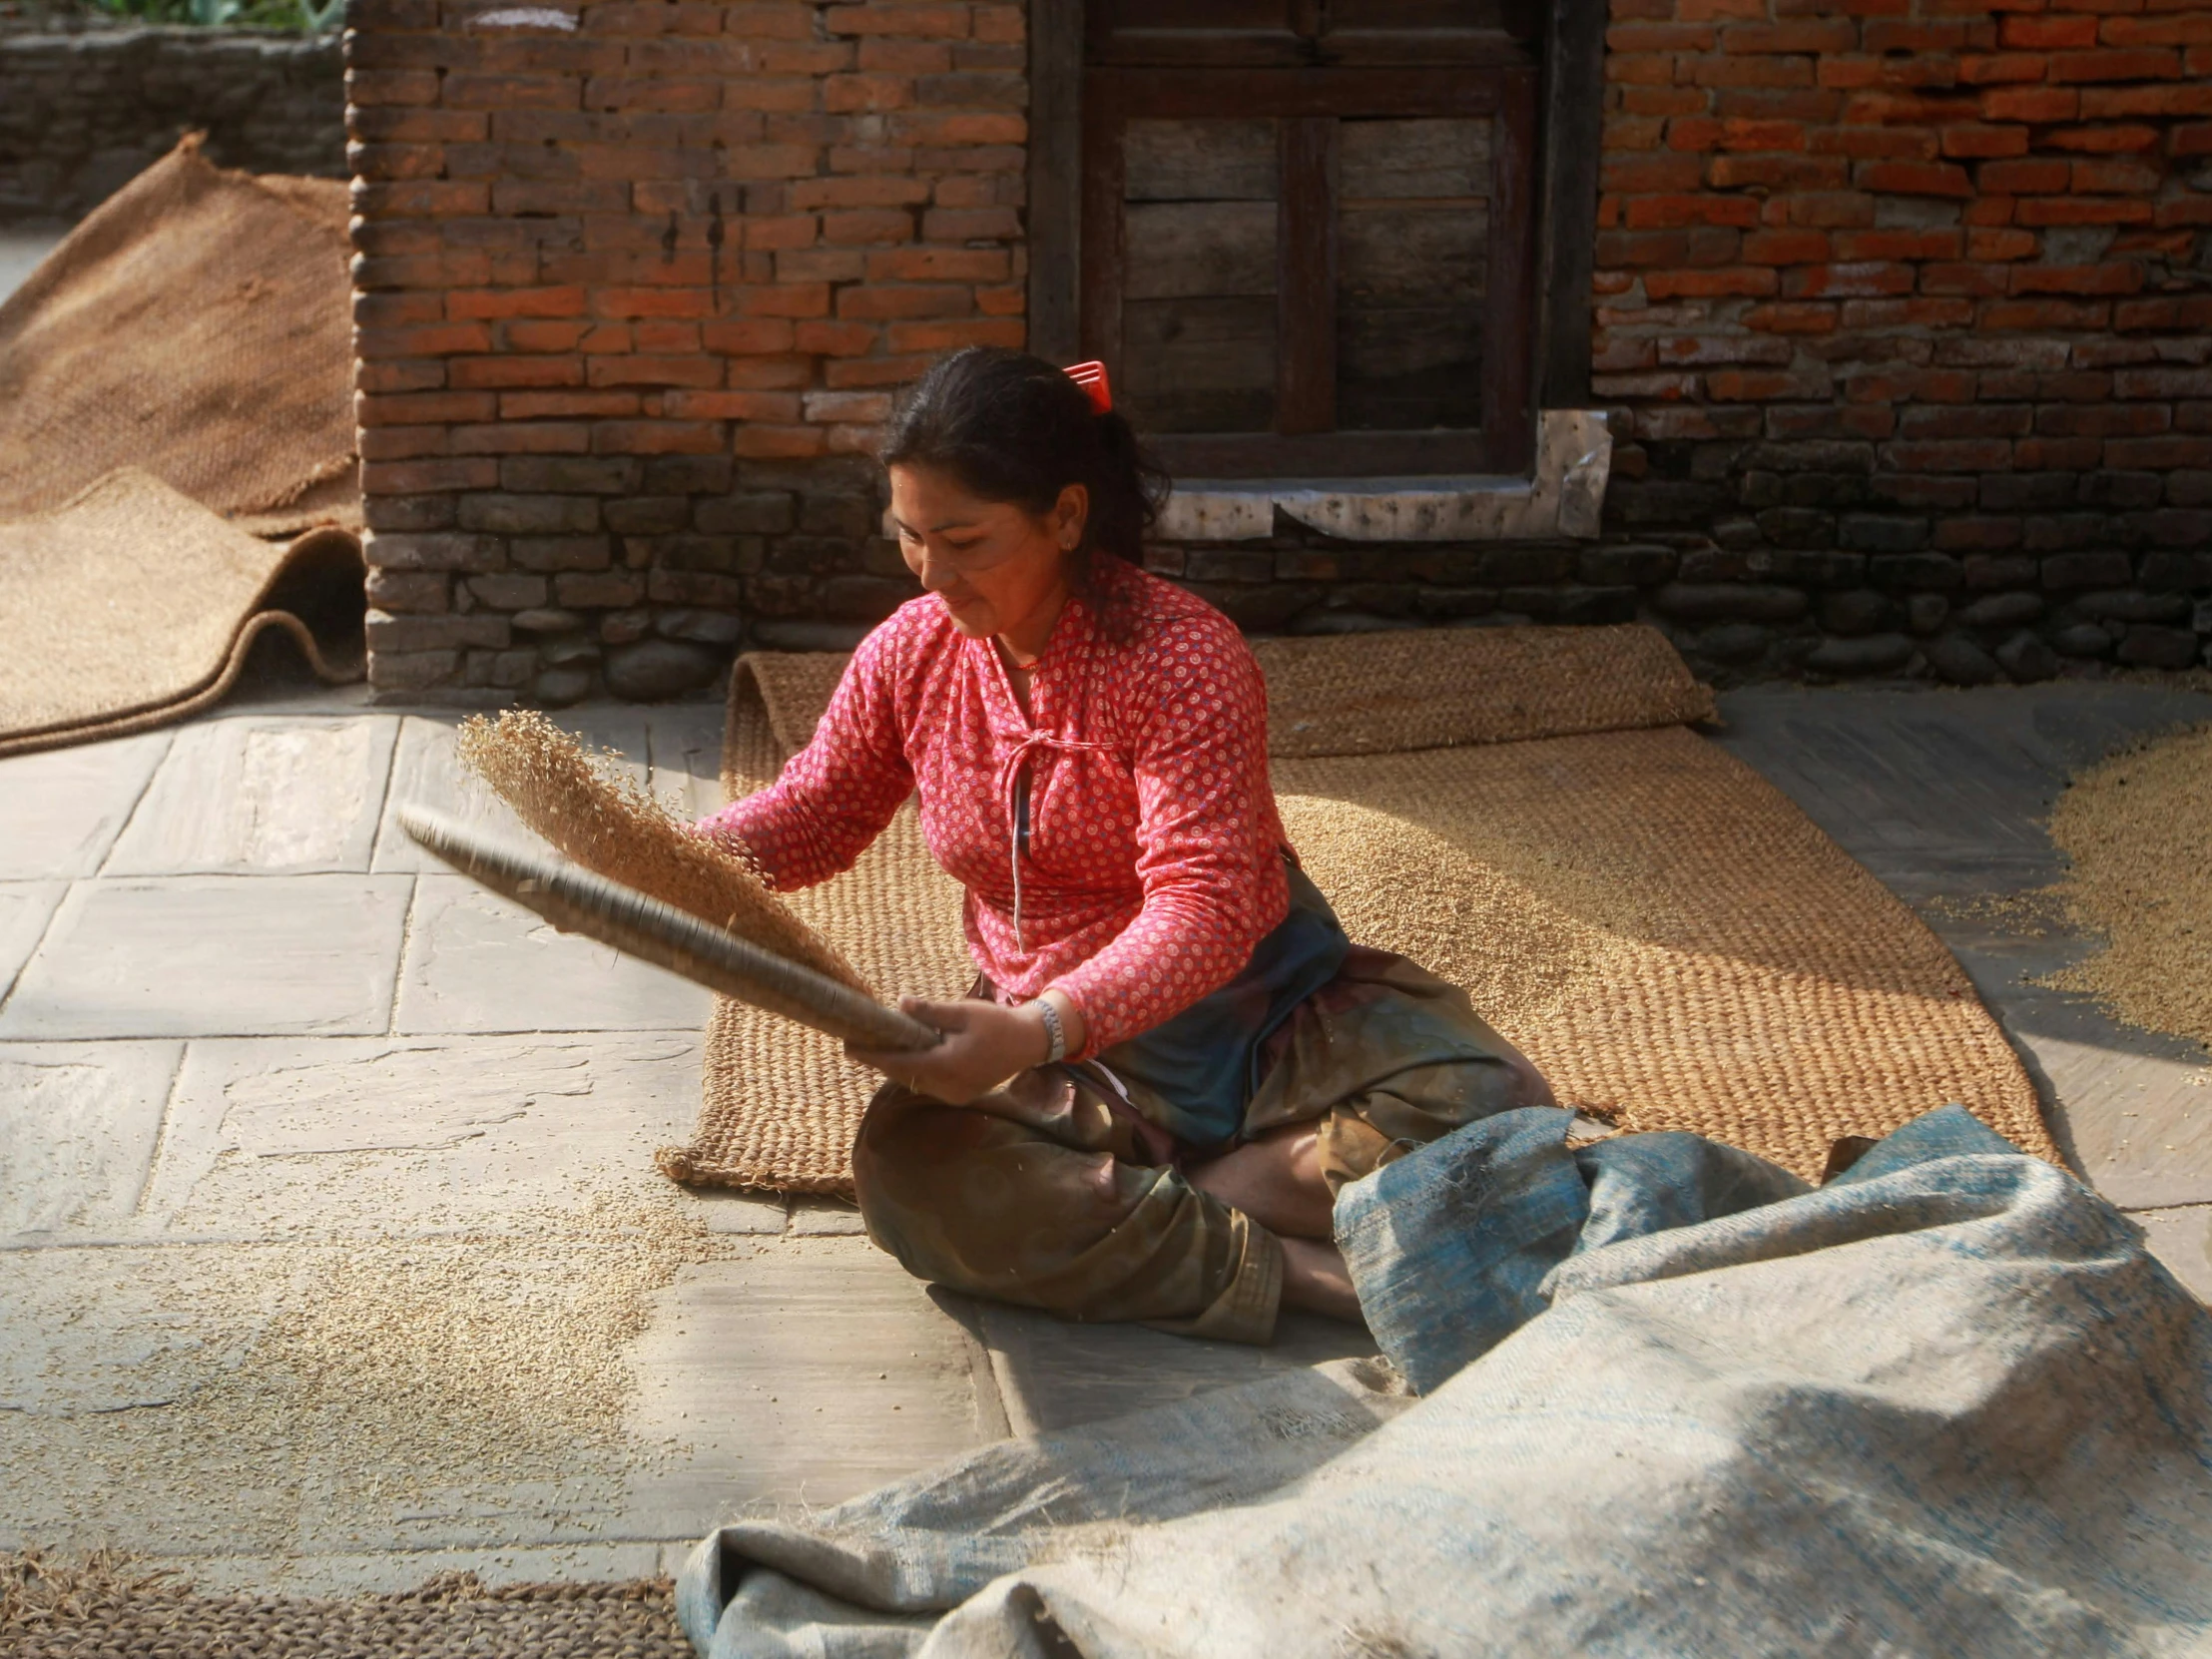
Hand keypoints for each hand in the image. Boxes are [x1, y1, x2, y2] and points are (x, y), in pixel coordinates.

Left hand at [848, 992, 1080, 1104]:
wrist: (1029, 1043)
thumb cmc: (997, 1023)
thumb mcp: (964, 1012)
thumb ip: (931, 1011)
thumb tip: (900, 1005)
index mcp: (946, 1066)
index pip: (898, 1063)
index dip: (872, 1056)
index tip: (848, 1047)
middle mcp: (947, 1087)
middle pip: (903, 1075)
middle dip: (880, 1060)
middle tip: (856, 1043)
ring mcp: (954, 1095)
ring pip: (914, 1081)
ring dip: (896, 1066)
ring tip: (876, 1048)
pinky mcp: (960, 1095)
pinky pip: (928, 1084)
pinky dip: (914, 1071)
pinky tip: (905, 1056)